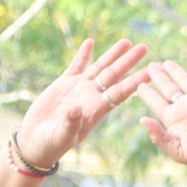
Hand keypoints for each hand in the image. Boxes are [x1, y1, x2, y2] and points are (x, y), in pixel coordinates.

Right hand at [15, 39, 150, 171]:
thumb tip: (76, 109)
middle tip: (144, 48)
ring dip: (112, 54)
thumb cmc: (52, 144)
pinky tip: (91, 42)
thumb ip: (70, 124)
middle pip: (115, 75)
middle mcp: (92, 97)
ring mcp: (79, 88)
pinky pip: (77, 66)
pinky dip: (84, 54)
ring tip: (126, 42)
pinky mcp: (64, 84)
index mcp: (96, 110)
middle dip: (129, 61)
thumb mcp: (62, 137)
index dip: (135, 82)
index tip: (149, 72)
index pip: (120, 93)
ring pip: (100, 67)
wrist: (37, 141)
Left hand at [138, 54, 186, 184]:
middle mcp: (185, 108)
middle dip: (159, 77)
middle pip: (168, 88)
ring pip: (185, 80)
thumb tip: (141, 119)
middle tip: (151, 66)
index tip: (138, 84)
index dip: (147, 93)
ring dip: (176, 71)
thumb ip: (158, 136)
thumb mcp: (177, 149)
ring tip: (166, 62)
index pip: (156, 102)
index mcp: (173, 119)